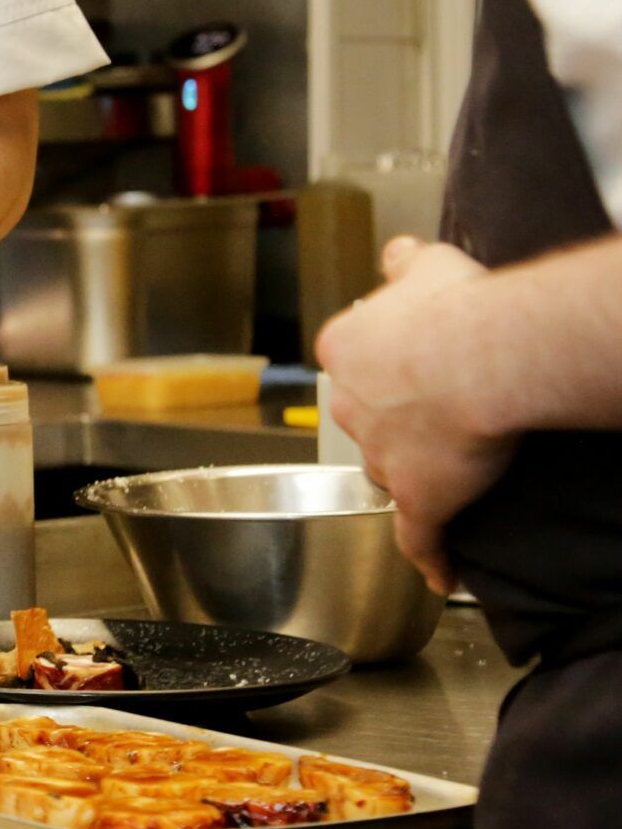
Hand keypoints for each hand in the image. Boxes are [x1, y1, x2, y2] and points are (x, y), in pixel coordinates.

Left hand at [315, 237, 505, 591]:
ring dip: (412, 475)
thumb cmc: (457, 308)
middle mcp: (351, 405)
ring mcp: (380, 456)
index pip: (354, 363)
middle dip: (394, 420)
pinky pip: (417, 535)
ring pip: (387, 472)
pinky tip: (438, 574)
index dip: (385, 367)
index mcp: (345, 349)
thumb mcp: (426, 266)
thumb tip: (396, 254)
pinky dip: (429, 556)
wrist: (483, 358)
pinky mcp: (418, 498)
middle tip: (437, 414)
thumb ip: (404, 262)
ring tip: (447, 477)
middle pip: (366, 420)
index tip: (414, 366)